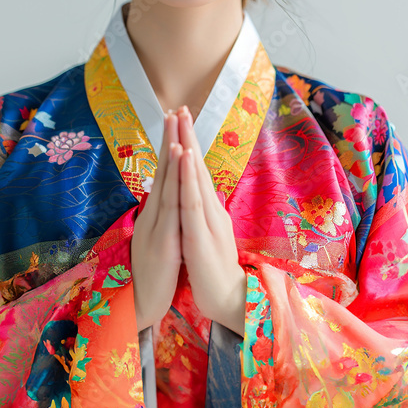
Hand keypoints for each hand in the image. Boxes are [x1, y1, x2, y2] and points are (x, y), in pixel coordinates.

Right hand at [131, 109, 183, 331]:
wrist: (140, 307)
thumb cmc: (151, 276)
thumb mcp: (159, 241)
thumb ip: (163, 220)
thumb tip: (166, 202)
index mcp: (156, 215)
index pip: (164, 175)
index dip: (170, 147)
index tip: (175, 122)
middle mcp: (153, 215)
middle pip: (162, 171)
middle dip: (169, 139)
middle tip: (174, 109)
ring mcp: (157, 226)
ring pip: (165, 184)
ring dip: (171, 154)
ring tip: (175, 127)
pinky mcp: (164, 242)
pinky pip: (171, 209)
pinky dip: (176, 186)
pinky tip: (180, 170)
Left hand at [175, 106, 246, 336]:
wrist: (228, 300)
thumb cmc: (213, 270)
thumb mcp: (206, 236)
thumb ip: (203, 214)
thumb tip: (202, 195)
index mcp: (207, 211)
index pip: (195, 173)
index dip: (188, 146)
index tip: (180, 121)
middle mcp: (210, 210)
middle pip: (197, 168)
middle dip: (189, 137)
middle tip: (181, 107)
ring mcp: (207, 221)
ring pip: (196, 180)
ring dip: (189, 150)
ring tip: (183, 124)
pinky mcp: (201, 237)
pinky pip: (193, 204)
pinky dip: (189, 181)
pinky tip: (185, 162)